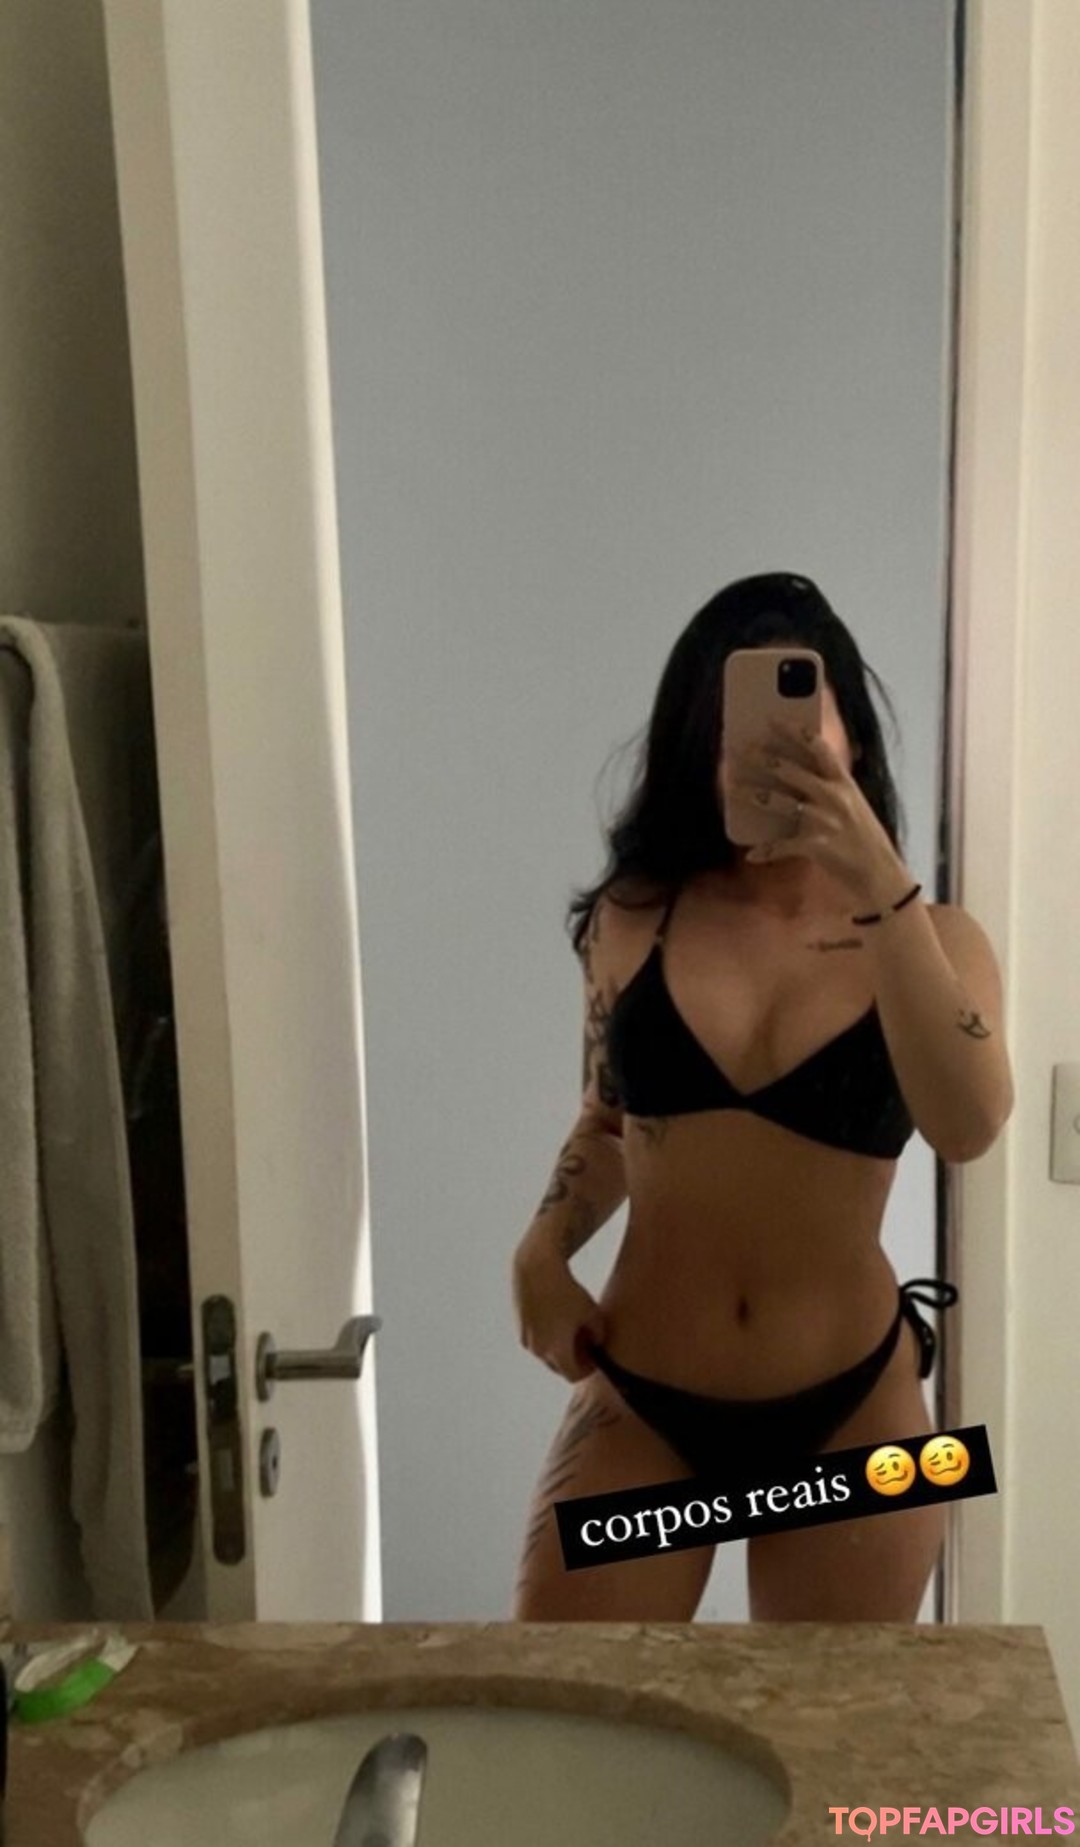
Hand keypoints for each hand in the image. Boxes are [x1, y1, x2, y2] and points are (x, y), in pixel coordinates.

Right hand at [512, 1247, 607, 1382]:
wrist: (537, 1268)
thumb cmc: (567, 1290)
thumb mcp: (591, 1311)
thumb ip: (598, 1334)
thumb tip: (595, 1344)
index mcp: (556, 1350)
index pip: (573, 1376)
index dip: (587, 1369)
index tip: (594, 1357)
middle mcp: (537, 1350)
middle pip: (558, 1367)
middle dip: (572, 1360)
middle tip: (584, 1344)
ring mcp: (525, 1339)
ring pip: (545, 1354)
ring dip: (558, 1349)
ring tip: (570, 1329)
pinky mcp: (518, 1327)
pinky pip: (535, 1340)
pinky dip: (546, 1337)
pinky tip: (556, 1319)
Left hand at [732, 718, 911, 911]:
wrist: (879, 872)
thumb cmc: (864, 837)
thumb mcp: (854, 803)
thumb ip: (833, 785)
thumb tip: (803, 768)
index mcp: (844, 783)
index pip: (819, 748)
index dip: (794, 731)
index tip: (773, 719)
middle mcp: (833, 797)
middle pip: (791, 770)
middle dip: (763, 758)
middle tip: (742, 749)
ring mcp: (823, 820)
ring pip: (779, 802)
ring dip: (753, 794)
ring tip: (733, 789)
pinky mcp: (815, 845)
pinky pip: (782, 846)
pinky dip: (766, 851)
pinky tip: (752, 854)